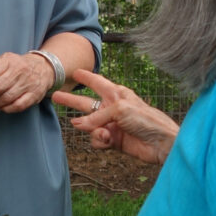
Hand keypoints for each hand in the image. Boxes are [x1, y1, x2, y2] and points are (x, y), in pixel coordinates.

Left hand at [0, 52, 54, 112]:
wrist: (43, 68)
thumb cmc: (18, 65)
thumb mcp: (6, 60)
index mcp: (9, 61)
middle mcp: (19, 71)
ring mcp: (28, 83)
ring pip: (6, 97)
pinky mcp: (34, 95)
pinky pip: (18, 105)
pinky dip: (7, 109)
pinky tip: (2, 107)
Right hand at [52, 68, 178, 164]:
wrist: (160, 143)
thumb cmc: (145, 119)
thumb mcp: (119, 109)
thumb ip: (95, 116)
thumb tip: (78, 126)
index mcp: (116, 94)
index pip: (97, 82)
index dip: (86, 77)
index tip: (75, 72)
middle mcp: (111, 108)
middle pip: (86, 103)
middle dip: (71, 101)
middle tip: (55, 96)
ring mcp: (111, 124)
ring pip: (90, 126)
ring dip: (94, 130)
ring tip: (105, 133)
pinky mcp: (113, 140)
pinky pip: (97, 140)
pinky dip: (100, 141)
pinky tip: (109, 141)